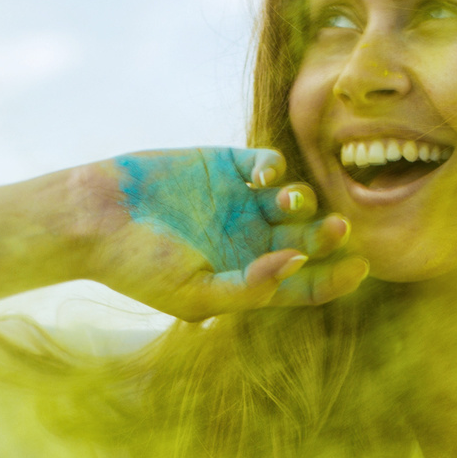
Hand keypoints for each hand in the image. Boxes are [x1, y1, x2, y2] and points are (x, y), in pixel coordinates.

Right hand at [66, 146, 368, 320]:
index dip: (336, 279)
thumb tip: (297, 265)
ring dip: (303, 202)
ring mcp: (241, 202)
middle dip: (328, 236)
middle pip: (309, 240)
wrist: (95, 217)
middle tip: (339, 227)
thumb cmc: (139, 266)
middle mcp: (252, 241)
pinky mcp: (227, 165)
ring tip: (287, 202)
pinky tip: (265, 178)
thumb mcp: (194, 293)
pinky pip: (269, 164)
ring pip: (296, 201)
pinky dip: (275, 168)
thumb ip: (250, 288)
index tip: (361, 267)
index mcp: (248, 278)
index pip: (306, 284)